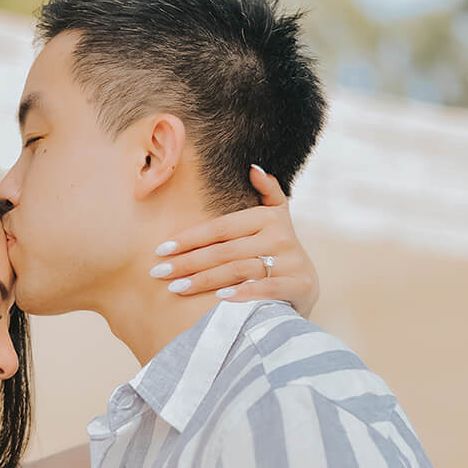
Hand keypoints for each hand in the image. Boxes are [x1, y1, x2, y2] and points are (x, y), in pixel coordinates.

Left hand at [151, 166, 319, 316]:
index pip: (221, 228)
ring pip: (240, 270)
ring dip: (205, 280)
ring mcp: (292, 262)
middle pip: (225, 250)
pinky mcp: (300, 285)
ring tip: (176, 288)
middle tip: (159, 272)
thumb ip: (267, 193)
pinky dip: (244, 293)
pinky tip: (219, 299)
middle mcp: (281, 237)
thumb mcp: (277, 218)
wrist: (307, 287)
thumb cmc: (278, 251)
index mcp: (269, 217)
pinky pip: (268, 289)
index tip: (161, 249)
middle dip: (188, 262)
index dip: (190, 238)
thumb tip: (253, 168)